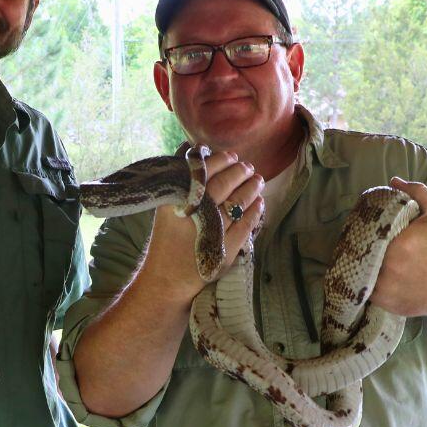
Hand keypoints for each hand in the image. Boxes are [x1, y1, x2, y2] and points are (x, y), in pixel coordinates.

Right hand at [140, 150, 264, 302]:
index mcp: (178, 201)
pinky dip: (256, 212)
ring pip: (238, 203)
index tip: (232, 155)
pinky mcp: (225, 251)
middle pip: (223, 185)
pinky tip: (260, 203)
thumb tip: (196, 147)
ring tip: (258, 180)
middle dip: (240, 172)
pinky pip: (246, 227)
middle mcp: (194, 215)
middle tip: (248, 166)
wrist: (166, 278)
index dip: (221, 160)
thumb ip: (180, 178)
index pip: (204, 172)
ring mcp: (211, 233)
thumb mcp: (166, 206)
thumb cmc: (168, 237)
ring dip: (251, 188)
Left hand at [368, 177, 426, 319]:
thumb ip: (417, 193)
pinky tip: (373, 275)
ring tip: (366, 259)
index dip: (363, 231)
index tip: (364, 229)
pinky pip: (367, 291)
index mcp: (401, 244)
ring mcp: (387, 290)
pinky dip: (367, 283)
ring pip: (361, 272)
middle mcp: (391, 268)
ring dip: (362, 265)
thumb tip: (393, 181)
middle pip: (362, 253)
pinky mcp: (387, 304)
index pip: (368, 233)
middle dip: (361, 247)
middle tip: (363, 243)